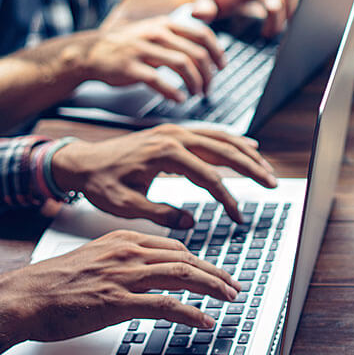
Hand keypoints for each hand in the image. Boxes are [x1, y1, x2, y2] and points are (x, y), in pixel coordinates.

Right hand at [0, 230, 240, 352]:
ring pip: (182, 275)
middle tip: (233, 285)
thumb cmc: (52, 283)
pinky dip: (190, 313)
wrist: (22, 296)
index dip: (200, 260)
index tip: (215, 271)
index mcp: (121, 240)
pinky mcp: (117, 301)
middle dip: (215, 273)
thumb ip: (120, 261)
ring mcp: (123, 276)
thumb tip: (145, 275)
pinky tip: (204, 321)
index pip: (173, 247)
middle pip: (184, 258)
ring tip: (228, 298)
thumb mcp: (92, 260)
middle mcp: (126, 252)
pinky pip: (166, 306)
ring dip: (212, 287)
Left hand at [51, 124, 276, 226]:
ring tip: (266, 169)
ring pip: (221, 139)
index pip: (208, 177)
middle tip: (272, 183)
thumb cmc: (100, 183)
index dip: (227, 199)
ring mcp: (174, 132)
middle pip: (224, 150)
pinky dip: (232, 141)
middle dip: (251, 168)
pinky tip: (247, 147)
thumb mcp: (125, 205)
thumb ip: (160, 213)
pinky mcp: (173, 133)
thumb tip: (190, 222)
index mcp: (164, 154)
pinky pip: (210, 134)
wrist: (81, 162)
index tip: (238, 216)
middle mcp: (173, 137)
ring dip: (246, 153)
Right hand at [71, 16, 226, 101]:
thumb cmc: (127, 46)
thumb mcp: (153, 32)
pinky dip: (173, 92)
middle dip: (208, 74)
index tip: (222, 66)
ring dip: (195, 83)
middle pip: (196, 53)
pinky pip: (158, 80)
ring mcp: (143, 49)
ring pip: (182, 65)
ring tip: (196, 94)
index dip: (217, 52)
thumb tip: (206, 49)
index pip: (202, 34)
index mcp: (166, 24)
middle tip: (209, 88)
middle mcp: (156, 33)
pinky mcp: (131, 67)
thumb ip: (177, 38)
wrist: (91, 52)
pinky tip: (179, 99)